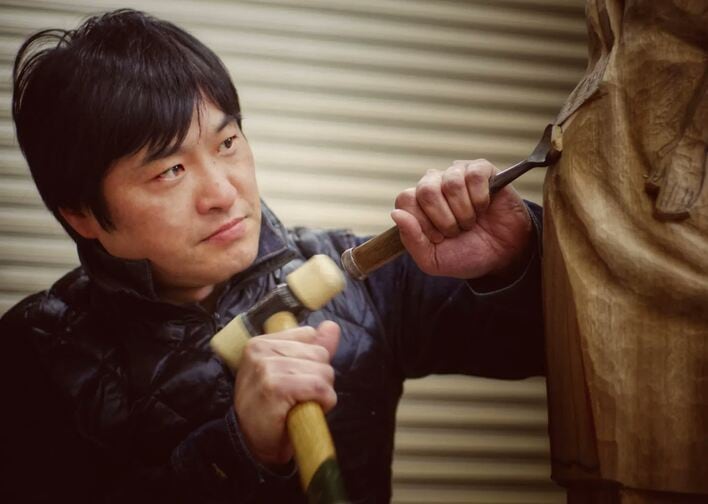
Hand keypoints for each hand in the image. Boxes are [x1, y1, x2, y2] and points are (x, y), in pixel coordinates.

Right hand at [233, 321, 339, 465]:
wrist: (253, 443)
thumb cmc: (272, 408)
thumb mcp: (290, 371)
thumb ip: (312, 347)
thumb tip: (331, 327)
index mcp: (261, 342)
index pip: (308, 335)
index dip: (311, 362)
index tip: (294, 380)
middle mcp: (261, 350)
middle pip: (319, 354)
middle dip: (318, 378)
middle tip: (297, 397)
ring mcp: (266, 368)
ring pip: (322, 371)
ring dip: (321, 394)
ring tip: (299, 404)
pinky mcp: (275, 387)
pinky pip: (319, 388)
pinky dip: (323, 402)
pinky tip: (305, 411)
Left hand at [391, 159, 532, 279]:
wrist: (502, 256)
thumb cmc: (465, 255)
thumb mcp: (432, 260)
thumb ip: (411, 240)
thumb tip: (396, 213)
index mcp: (417, 204)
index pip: (406, 200)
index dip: (423, 222)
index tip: (439, 237)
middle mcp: (434, 184)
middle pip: (426, 190)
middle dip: (445, 219)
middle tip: (457, 231)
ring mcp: (457, 174)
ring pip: (451, 183)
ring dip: (465, 211)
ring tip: (471, 221)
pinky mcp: (481, 170)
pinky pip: (474, 175)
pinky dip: (481, 197)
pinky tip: (484, 207)